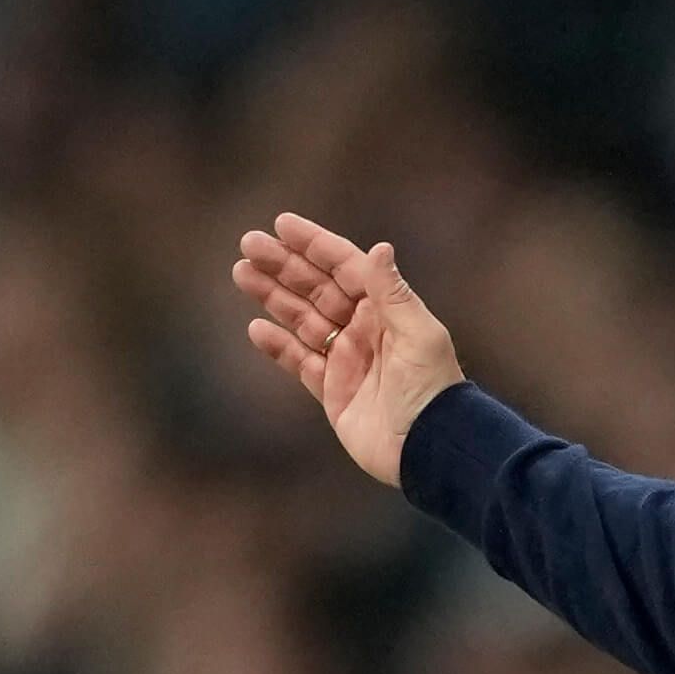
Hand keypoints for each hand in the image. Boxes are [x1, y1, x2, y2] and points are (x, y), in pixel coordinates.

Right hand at [233, 214, 465, 486]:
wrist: (430, 448)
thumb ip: (392, 293)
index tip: (281, 224)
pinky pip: (300, 362)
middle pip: (316, 288)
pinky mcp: (333, 392)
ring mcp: (347, 360)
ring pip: (302, 320)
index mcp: (385, 310)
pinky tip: (256, 328)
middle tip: (248, 245)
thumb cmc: (433, 389)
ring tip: (242, 274)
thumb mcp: (418, 334)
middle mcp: (364, 329)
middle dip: (283, 266)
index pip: (344, 267)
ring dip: (273, 297)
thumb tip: (379, 247)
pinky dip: (278, 346)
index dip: (314, 245)